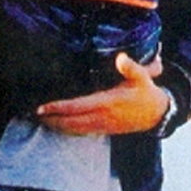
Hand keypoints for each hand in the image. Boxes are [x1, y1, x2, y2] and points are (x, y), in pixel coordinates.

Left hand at [36, 52, 168, 135]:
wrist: (156, 115)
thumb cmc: (146, 93)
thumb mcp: (142, 77)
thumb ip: (130, 68)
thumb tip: (120, 57)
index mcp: (107, 102)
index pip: (77, 106)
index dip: (58, 108)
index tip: (41, 107)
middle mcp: (101, 117)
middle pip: (69, 122)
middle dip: (51, 119)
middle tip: (33, 114)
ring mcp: (101, 126)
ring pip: (73, 129)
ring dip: (56, 126)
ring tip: (40, 120)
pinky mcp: (103, 130)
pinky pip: (80, 132)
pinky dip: (66, 130)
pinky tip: (57, 126)